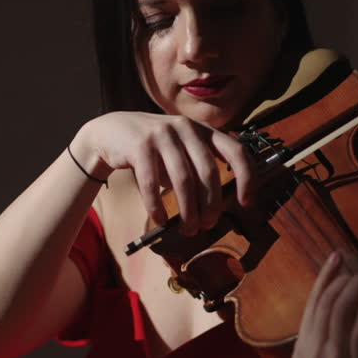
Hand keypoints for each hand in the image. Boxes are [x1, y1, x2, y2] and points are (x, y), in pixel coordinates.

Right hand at [72, 111, 255, 234]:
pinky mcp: (139, 145)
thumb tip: (216, 207)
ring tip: (187, 229)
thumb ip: (199, 169)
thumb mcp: (182, 151)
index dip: (247, 177)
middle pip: (209, 172)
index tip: (246, 202)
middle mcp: (187, 128)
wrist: (111, 131)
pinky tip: (160, 220)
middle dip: (211, 205)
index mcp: (203, 131)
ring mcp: (163, 135)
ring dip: (187, 211)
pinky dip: (157, 207)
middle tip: (207, 225)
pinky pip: (152, 184)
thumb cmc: (154, 149)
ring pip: (183, 180)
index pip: (236, 150)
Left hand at [285, 252, 357, 357]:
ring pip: (325, 305)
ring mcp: (314, 349)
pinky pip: (311, 305)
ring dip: (342, 282)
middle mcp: (334, 357)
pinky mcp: (301, 342)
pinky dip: (322, 281)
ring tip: (356, 273)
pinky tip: (333, 263)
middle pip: (343, 310)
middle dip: (357, 286)